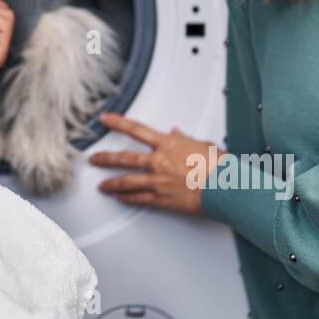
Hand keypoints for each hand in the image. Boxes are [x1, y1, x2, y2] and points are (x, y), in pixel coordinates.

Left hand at [88, 112, 225, 215]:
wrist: (225, 187)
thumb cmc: (218, 166)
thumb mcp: (202, 145)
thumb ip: (184, 139)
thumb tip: (176, 133)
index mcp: (167, 145)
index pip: (136, 129)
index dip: (117, 122)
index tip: (104, 119)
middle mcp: (158, 161)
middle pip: (124, 158)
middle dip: (105, 158)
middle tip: (93, 159)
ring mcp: (158, 181)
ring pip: (127, 182)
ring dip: (111, 184)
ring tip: (101, 186)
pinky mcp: (162, 199)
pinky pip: (139, 199)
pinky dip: (127, 199)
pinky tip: (120, 199)